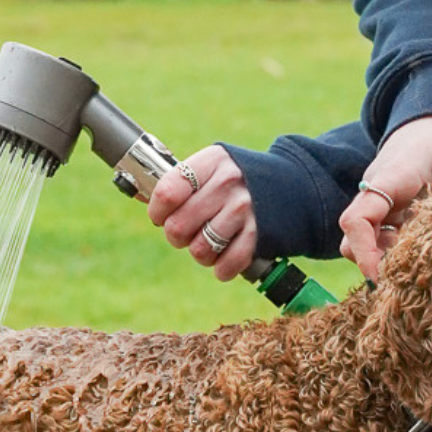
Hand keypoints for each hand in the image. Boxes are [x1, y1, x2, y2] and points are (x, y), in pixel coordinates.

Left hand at [146, 145, 257, 281]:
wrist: (295, 187)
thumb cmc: (241, 180)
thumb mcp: (213, 167)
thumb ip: (182, 181)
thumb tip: (136, 192)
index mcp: (212, 161)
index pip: (167, 192)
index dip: (157, 211)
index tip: (161, 216)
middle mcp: (228, 183)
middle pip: (178, 226)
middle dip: (176, 237)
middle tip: (186, 233)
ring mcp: (245, 209)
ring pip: (200, 250)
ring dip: (200, 254)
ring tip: (207, 246)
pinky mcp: (260, 235)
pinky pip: (227, 265)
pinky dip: (222, 269)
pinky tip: (223, 261)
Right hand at [339, 116, 431, 278]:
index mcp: (390, 178)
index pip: (357, 220)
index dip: (364, 253)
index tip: (382, 274)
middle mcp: (375, 192)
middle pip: (351, 239)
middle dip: (373, 262)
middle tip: (410, 273)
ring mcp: (378, 201)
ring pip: (363, 241)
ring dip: (385, 258)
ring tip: (421, 261)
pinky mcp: (387, 208)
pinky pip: (379, 237)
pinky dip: (394, 250)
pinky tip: (421, 250)